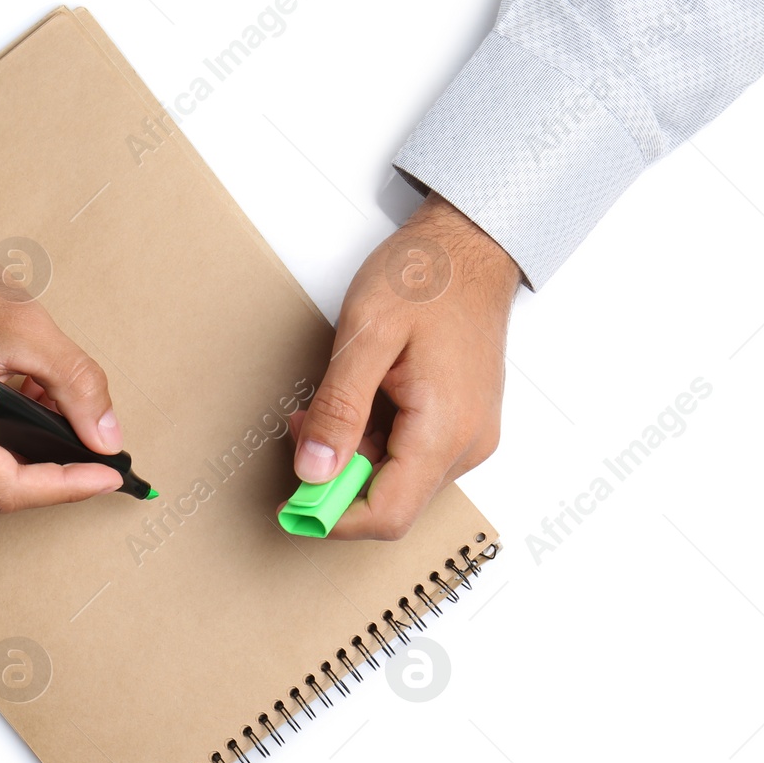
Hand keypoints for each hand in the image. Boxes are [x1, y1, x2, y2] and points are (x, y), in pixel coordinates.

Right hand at [0, 211, 124, 510]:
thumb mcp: (27, 331)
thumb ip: (77, 388)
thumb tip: (106, 438)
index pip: (5, 488)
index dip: (65, 485)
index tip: (107, 475)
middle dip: (46, 467)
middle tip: (91, 442)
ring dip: (21, 454)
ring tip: (54, 412)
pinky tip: (21, 407)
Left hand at [290, 195, 518, 539]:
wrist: (471, 245)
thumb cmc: (426, 277)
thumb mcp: (365, 337)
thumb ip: (337, 410)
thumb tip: (313, 470)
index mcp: (445, 429)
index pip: (387, 514)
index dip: (332, 518)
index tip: (292, 502)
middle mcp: (467, 445)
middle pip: (392, 503)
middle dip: (337, 480)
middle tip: (302, 431)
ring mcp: (470, 437)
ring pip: (399, 482)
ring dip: (354, 458)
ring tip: (328, 405)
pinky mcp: (464, 426)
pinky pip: (413, 457)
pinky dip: (375, 443)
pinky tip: (358, 403)